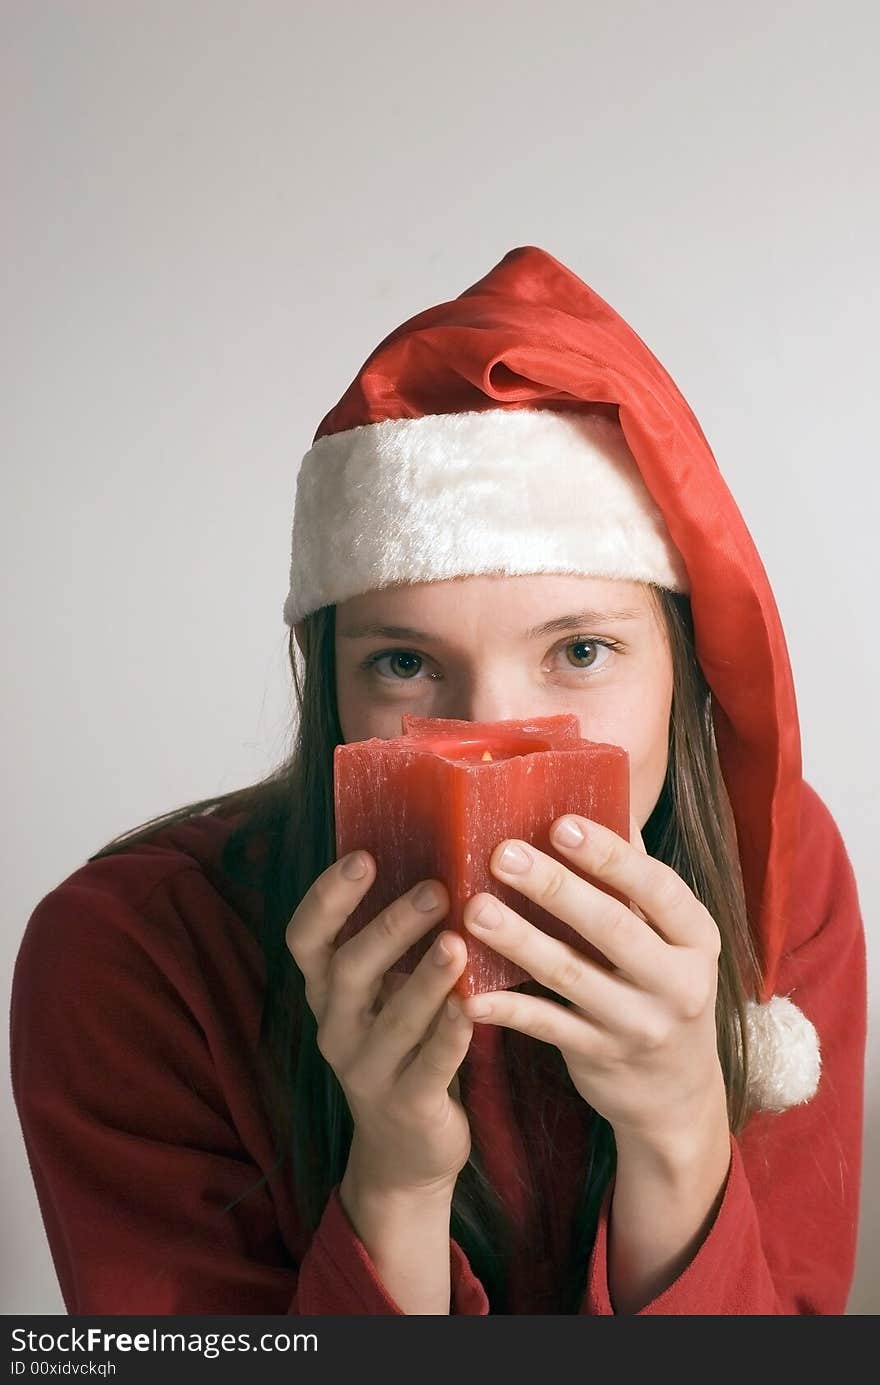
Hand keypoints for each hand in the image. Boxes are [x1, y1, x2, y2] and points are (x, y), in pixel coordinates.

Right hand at [285, 853, 473, 1196]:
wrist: (406, 1151)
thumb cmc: (404, 1045)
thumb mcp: (386, 993)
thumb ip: (396, 943)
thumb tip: (439, 856)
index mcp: (328, 992)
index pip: (305, 939)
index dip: (327, 897)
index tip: (362, 855)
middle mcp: (337, 1027)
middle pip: (347, 971)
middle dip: (389, 927)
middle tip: (434, 889)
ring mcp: (367, 1071)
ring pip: (390, 1020)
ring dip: (423, 979)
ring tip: (457, 942)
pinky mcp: (406, 1106)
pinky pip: (427, 1068)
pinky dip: (448, 1037)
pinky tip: (472, 1008)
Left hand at [458, 814, 726, 1148]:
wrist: (676, 1093)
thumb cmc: (662, 987)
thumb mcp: (671, 938)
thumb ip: (637, 879)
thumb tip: (605, 797)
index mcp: (695, 937)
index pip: (657, 887)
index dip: (610, 856)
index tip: (561, 824)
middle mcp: (677, 982)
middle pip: (611, 928)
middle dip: (554, 888)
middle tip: (502, 854)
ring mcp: (639, 1025)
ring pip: (570, 976)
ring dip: (518, 940)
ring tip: (474, 910)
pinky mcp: (600, 1058)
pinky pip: (546, 1027)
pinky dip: (506, 1009)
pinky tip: (467, 991)